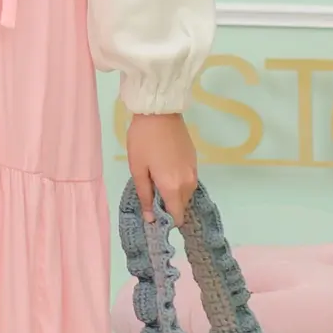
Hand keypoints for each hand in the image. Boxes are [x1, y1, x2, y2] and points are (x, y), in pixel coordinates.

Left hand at [127, 112, 198, 226]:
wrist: (160, 112)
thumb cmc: (143, 141)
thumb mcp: (138, 169)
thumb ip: (145, 196)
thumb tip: (151, 219)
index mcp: (173, 187)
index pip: (177, 216)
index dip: (165, 220)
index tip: (152, 216)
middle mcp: (188, 183)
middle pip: (182, 206)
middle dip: (168, 207)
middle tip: (150, 196)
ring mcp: (194, 171)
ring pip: (186, 194)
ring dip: (173, 195)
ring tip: (156, 182)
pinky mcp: (195, 161)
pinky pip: (188, 181)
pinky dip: (178, 184)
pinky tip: (165, 172)